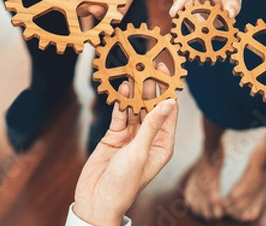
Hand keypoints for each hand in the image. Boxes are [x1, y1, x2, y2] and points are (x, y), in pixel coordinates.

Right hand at [74, 63, 178, 225]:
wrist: (97, 199)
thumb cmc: (124, 183)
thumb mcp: (140, 152)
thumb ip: (152, 126)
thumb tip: (169, 103)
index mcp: (163, 144)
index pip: (168, 112)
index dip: (168, 91)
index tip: (167, 72)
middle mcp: (149, 138)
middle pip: (152, 107)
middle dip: (151, 88)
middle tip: (149, 66)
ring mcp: (131, 136)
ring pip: (135, 108)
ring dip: (135, 92)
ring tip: (135, 71)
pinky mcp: (114, 136)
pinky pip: (120, 115)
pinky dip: (121, 102)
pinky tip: (122, 88)